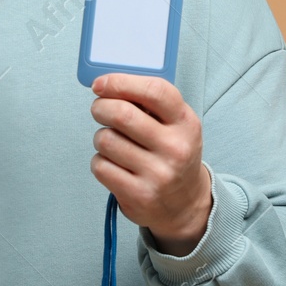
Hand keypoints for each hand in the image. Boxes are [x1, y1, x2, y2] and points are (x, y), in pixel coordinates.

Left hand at [90, 74, 212, 255]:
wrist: (185, 203)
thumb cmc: (173, 154)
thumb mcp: (175, 124)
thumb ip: (149, 103)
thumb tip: (109, 83)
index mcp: (185, 123)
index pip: (154, 91)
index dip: (121, 82)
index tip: (100, 83)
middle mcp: (175, 148)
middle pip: (121, 114)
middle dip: (101, 107)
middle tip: (99, 109)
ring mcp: (158, 173)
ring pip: (105, 140)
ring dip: (101, 137)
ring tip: (114, 143)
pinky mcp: (138, 194)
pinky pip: (100, 166)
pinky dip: (100, 162)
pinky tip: (115, 164)